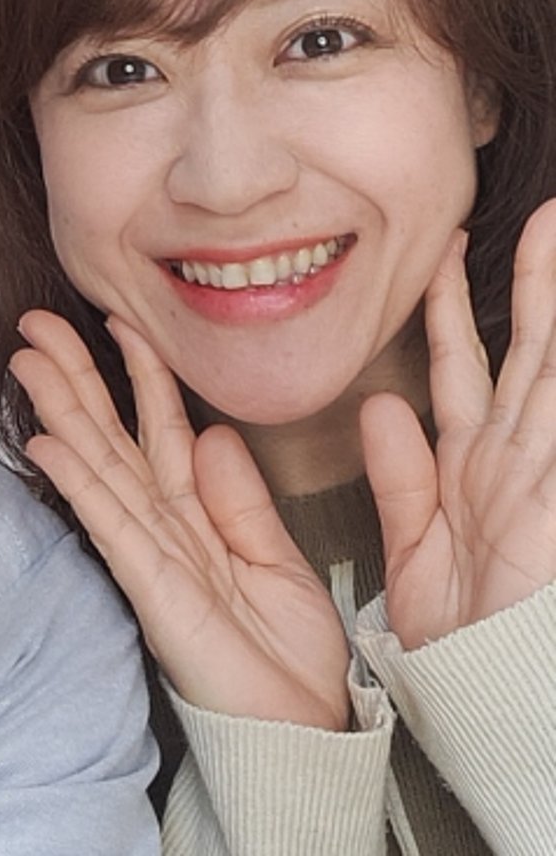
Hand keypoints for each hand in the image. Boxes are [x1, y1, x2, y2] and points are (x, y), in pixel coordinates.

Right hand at [14, 311, 350, 729]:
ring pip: (99, 466)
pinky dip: (78, 481)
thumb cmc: (291, 663)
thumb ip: (241, 498)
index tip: (120, 323)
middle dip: (75, 377)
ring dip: (61, 412)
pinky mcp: (150, 587)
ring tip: (29, 363)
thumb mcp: (277, 559)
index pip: (161, 428)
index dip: (139, 372)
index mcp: (199, 516)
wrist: (307, 733)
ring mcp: (150, 554)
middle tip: (38, 327)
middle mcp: (165, 528)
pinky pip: (110, 522)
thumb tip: (215, 434)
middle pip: (111, 436)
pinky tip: (47, 444)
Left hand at [362, 199, 555, 650]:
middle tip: (535, 214)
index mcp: (473, 464)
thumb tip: (378, 405)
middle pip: (527, 348)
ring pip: (554, 365)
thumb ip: (401, 476)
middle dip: (532, 280)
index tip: (445, 254)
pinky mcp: (553, 492)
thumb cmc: (464, 638)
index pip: (464, 365)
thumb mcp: (417, 547)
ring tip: (554, 231)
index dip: (457, 308)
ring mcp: (545, 472)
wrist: (501, 703)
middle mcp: (517, 456)